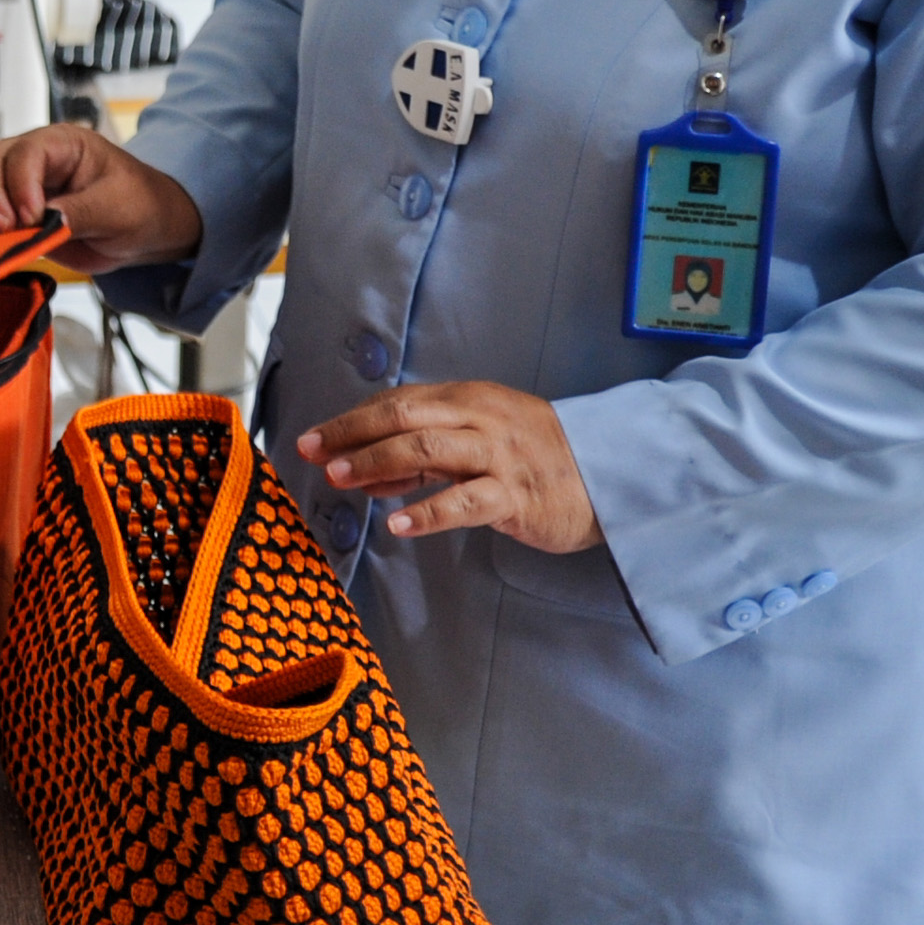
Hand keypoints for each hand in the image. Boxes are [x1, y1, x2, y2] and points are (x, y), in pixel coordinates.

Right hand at [0, 124, 201, 272]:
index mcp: (63, 143)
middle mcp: (34, 158)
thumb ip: (81, 212)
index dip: (20, 183)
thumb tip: (45, 222)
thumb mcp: (119, 208)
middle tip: (6, 229)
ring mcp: (18, 183)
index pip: (26, 152)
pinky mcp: (12, 211)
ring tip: (0, 237)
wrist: (143, 231)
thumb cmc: (139, 205)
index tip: (31, 216)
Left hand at [295, 382, 600, 552]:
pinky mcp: (517, 495)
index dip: (351, 420)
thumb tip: (364, 470)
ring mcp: (499, 456)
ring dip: (379, 464)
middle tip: (313, 454)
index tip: (312, 438)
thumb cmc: (536, 455)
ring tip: (341, 480)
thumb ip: (424, 453)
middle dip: (352, 435)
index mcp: (467, 399)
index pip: (397, 403)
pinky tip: (398, 525)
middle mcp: (480, 419)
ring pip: (429, 452)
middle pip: (404, 419)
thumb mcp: (478, 439)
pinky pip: (466, 502)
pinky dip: (428, 512)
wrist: (611, 472)